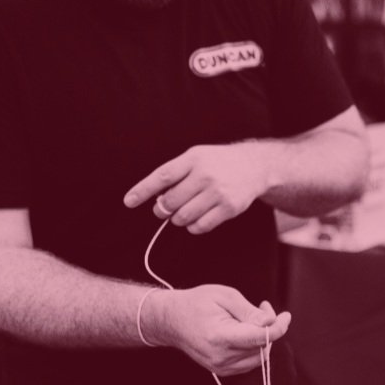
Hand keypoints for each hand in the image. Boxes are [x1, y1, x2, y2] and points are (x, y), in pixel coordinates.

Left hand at [124, 142, 280, 233]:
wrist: (254, 166)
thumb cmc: (218, 162)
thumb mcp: (196, 157)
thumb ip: (176, 173)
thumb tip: (153, 197)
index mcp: (194, 159)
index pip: (163, 176)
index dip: (143, 190)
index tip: (129, 202)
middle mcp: (205, 175)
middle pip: (171, 202)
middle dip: (162, 209)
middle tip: (164, 208)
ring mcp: (218, 192)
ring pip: (183, 217)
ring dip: (177, 219)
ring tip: (182, 212)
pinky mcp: (229, 208)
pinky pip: (201, 226)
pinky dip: (193, 227)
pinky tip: (196, 219)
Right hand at [148, 285, 288, 374]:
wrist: (170, 320)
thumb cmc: (196, 303)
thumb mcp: (225, 296)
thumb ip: (249, 312)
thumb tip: (270, 322)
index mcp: (220, 337)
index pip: (260, 338)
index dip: (278, 327)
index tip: (286, 315)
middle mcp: (221, 357)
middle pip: (262, 347)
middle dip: (270, 327)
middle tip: (262, 307)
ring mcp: (220, 366)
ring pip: (258, 357)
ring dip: (263, 338)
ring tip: (252, 317)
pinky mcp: (222, 370)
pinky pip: (249, 362)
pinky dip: (254, 347)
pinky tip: (246, 331)